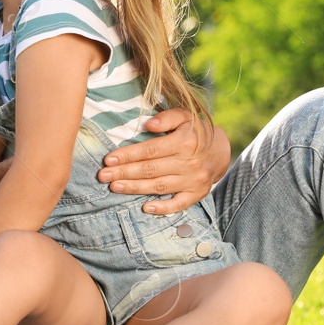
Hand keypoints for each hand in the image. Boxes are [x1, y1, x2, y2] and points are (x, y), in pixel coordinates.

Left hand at [96, 107, 230, 213]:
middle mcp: (190, 163)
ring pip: (159, 186)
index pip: (150, 150)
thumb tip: (148, 125)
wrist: (221, 150)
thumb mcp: (185, 116)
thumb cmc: (195, 131)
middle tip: (103, 176)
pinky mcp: (197, 193)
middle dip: (124, 173)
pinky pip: (179, 204)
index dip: (128, 155)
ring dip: (135, 188)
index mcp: (185, 142)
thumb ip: (167, 118)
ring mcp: (194, 180)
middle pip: (151, 170)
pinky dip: (163, 208)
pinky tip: (145, 208)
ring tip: (115, 187)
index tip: (108, 159)